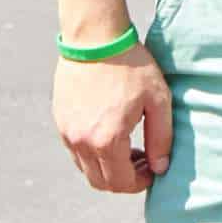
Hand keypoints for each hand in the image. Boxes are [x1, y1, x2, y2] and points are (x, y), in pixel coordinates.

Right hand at [54, 45, 172, 193]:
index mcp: (107, 140)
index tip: (153, 170)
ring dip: (108, 167)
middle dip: (124, 180)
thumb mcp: (158, 100)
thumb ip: (161, 138)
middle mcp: (82, 142)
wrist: (96, 39)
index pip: (121, 183)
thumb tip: (160, 168)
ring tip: (130, 147)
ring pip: (86, 169)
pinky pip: (76, 151)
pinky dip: (93, 153)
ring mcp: (67, 132)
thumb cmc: (132, 67)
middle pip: (100, 182)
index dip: (140, 183)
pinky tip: (111, 134)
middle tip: (144, 161)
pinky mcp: (60, 121)